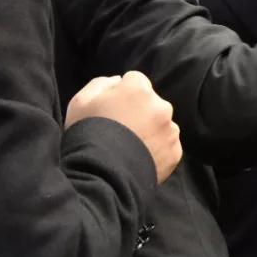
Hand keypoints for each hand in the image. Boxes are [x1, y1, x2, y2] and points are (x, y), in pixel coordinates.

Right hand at [65, 71, 182, 183]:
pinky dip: (157, 150)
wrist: (100, 176)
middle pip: (151, 102)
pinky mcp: (175, 152)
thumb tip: (118, 80)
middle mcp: (161, 106)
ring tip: (130, 147)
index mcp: (139, 89)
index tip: (112, 109)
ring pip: (161, 124)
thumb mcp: (81, 102)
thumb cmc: (87, 134)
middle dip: (139, 111)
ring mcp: (170, 130)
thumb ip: (101, 84)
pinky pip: (167, 146)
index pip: (134, 80)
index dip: (122, 93)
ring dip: (150, 130)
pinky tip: (139, 158)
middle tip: (122, 130)